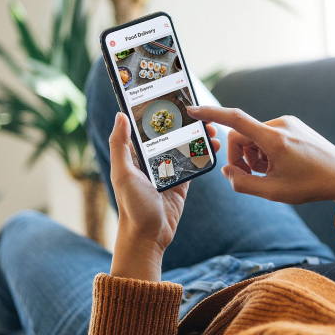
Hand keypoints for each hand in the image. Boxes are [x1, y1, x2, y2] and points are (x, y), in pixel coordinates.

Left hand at [108, 113, 219, 280]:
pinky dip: (204, 153)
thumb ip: (120, 145)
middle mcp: (152, 160)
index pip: (147, 126)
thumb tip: (120, 114)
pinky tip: (214, 145)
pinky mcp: (182, 182)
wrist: (149, 237)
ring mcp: (169, 170)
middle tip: (200, 111)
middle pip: (170, 133)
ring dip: (198, 135)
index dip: (158, 111)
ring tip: (211, 127)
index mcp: (136, 155)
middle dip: (185, 121)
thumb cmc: (132, 207)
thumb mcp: (123, 173)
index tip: (172, 96)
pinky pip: (195, 162)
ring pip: (185, 145)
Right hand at [187, 106, 334, 235]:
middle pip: (242, 137)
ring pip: (254, 138)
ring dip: (255, 157)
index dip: (211, 114)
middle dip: (240, 158)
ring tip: (271, 174)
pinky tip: (280, 166)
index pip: (235, 120)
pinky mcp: (293, 125)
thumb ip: (243, 183)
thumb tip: (226, 172)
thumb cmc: (311, 185)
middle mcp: (280, 125)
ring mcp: (288, 123)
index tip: (192, 110)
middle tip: (251, 178)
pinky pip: (267, 135)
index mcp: (274, 139)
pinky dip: (266, 151)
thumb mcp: (274, 192)